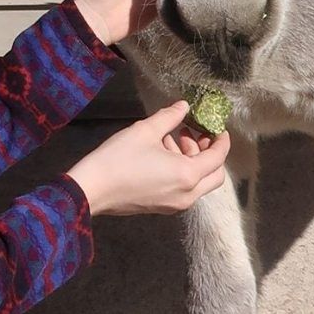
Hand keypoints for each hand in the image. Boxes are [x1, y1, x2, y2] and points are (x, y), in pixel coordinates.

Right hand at [66, 101, 230, 215]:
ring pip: (198, 183)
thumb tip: (184, 106)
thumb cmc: (119, 158)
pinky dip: (181, 172)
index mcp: (187, 175)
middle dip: (209, 153)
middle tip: (195, 134)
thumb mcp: (145, 131)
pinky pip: (183, 189)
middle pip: (214, 175)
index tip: (217, 127)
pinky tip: (161, 155)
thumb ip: (170, 117)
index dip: (221, 140)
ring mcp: (174, 204)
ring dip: (192, 161)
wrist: (92, 189)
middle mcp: (187, 194)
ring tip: (171, 139)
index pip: (217, 158)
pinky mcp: (162, 207)